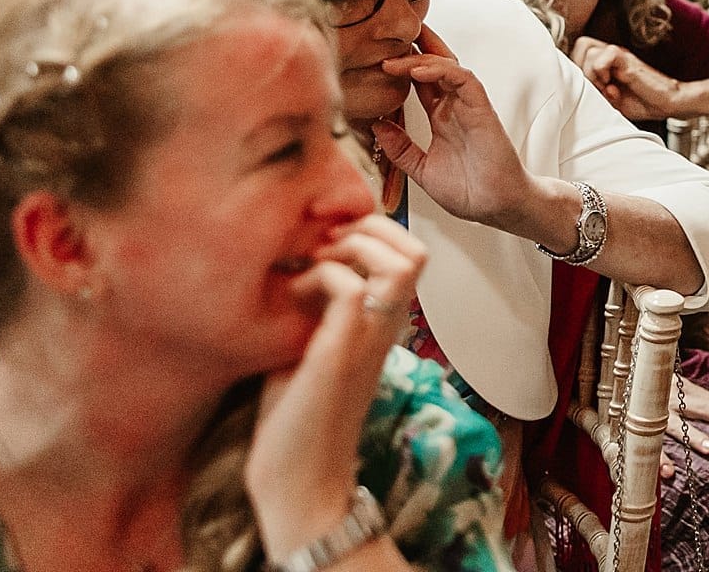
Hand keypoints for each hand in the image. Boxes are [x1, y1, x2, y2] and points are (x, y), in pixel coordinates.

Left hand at [246, 215, 426, 558]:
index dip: (375, 230)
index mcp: (384, 323)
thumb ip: (318, 306)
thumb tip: (295, 261)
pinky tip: (292, 294)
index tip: (328, 240)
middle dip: (368, 228)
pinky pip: (349, 286)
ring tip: (315, 262)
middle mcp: (387, 326)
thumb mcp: (312, 345)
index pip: (409, 252)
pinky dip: (321, 274)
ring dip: (352, 246)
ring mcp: (369, 337)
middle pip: (416, 249)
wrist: (297, 480)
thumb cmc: (296, 415)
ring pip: (400, 260)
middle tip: (323, 244)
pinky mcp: (340, 352)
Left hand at [373, 25, 538, 229]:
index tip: (379, 56)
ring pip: (448, 67)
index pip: (423, 82)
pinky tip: (418, 71)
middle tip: (392, 34)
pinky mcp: (482, 110)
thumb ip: (401, 148)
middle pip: (437, 66)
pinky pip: (464, 80)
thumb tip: (376, 126)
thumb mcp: (422, 170)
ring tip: (395, 58)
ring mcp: (469, 107)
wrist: (497, 207)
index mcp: (442, 119)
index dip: (404, 66)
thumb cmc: (469, 191)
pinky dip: (442, 71)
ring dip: (422, 58)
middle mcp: (456, 108)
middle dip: (417, 47)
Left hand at [570, 36, 682, 120]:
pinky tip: (612, 86)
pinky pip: (605, 55)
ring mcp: (620, 55)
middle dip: (582, 69)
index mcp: (607, 62)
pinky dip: (603, 71)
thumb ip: (594, 90)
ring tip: (606, 89)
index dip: (577, 68)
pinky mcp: (628, 59)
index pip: (579, 50)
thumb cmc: (642, 102)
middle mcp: (612, 55)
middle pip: (582, 45)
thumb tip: (575, 87)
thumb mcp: (610, 100)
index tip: (586, 88)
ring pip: (589, 52)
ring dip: (593, 74)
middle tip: (596, 87)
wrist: (666, 103)